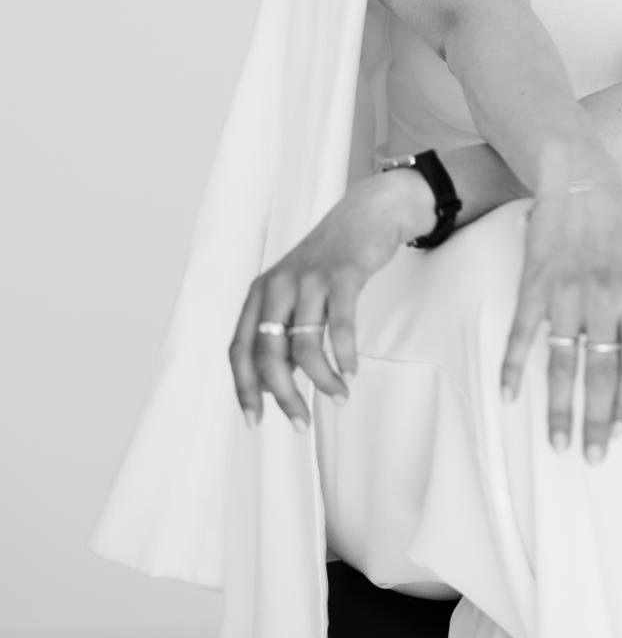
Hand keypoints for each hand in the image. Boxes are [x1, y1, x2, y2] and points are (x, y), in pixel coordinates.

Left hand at [228, 174, 413, 428]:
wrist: (366, 214)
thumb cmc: (330, 261)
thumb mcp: (296, 293)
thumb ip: (283, 333)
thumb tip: (275, 385)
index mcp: (260, 293)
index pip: (239, 350)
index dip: (244, 389)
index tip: (254, 421)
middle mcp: (278, 286)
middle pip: (267, 354)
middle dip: (284, 396)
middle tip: (301, 423)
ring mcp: (309, 279)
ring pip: (304, 346)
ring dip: (323, 380)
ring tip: (340, 396)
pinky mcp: (342, 275)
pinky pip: (340, 327)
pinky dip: (345, 356)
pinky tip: (352, 370)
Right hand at [499, 179, 621, 465]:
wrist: (581, 183)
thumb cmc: (611, 232)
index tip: (616, 434)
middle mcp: (606, 301)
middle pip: (601, 374)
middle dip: (594, 422)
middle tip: (590, 457)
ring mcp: (568, 293)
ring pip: (563, 364)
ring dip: (560, 408)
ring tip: (557, 443)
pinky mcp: (535, 284)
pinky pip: (523, 335)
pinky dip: (514, 367)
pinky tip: (510, 394)